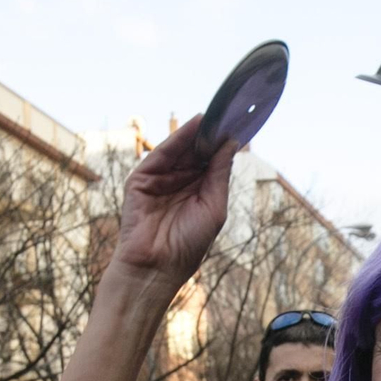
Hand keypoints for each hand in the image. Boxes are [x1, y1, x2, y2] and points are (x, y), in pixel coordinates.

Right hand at [107, 113, 238, 297]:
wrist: (156, 268)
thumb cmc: (188, 246)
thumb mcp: (213, 206)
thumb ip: (219, 173)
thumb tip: (230, 143)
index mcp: (198, 192)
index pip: (211, 162)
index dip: (223, 145)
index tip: (240, 124)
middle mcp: (179, 183)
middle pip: (195, 152)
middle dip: (211, 135)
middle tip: (230, 113)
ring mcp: (159, 180)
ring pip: (180, 150)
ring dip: (198, 133)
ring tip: (217, 115)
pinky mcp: (141, 180)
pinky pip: (161, 154)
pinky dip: (178, 139)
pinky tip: (196, 126)